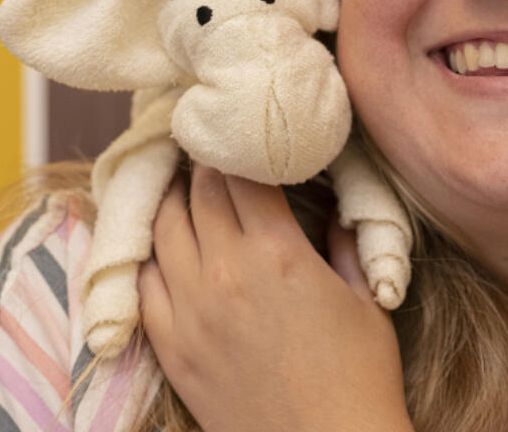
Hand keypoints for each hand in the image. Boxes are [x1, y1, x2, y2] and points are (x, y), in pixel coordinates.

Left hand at [138, 163, 412, 431]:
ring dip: (171, 202)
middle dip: (202, 165)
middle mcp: (224, 274)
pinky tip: (163, 244)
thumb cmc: (360, 375)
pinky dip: (148, 254)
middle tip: (209, 147)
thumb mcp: (366, 298)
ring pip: (161, 231)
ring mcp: (190, 312)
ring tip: (183, 186)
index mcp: (278, 253)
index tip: (240, 133)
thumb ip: (343, 244)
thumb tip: (331, 211)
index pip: (239, 175)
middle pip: (195, 194)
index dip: (237, 148)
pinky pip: (141, 284)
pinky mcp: (171, 347)